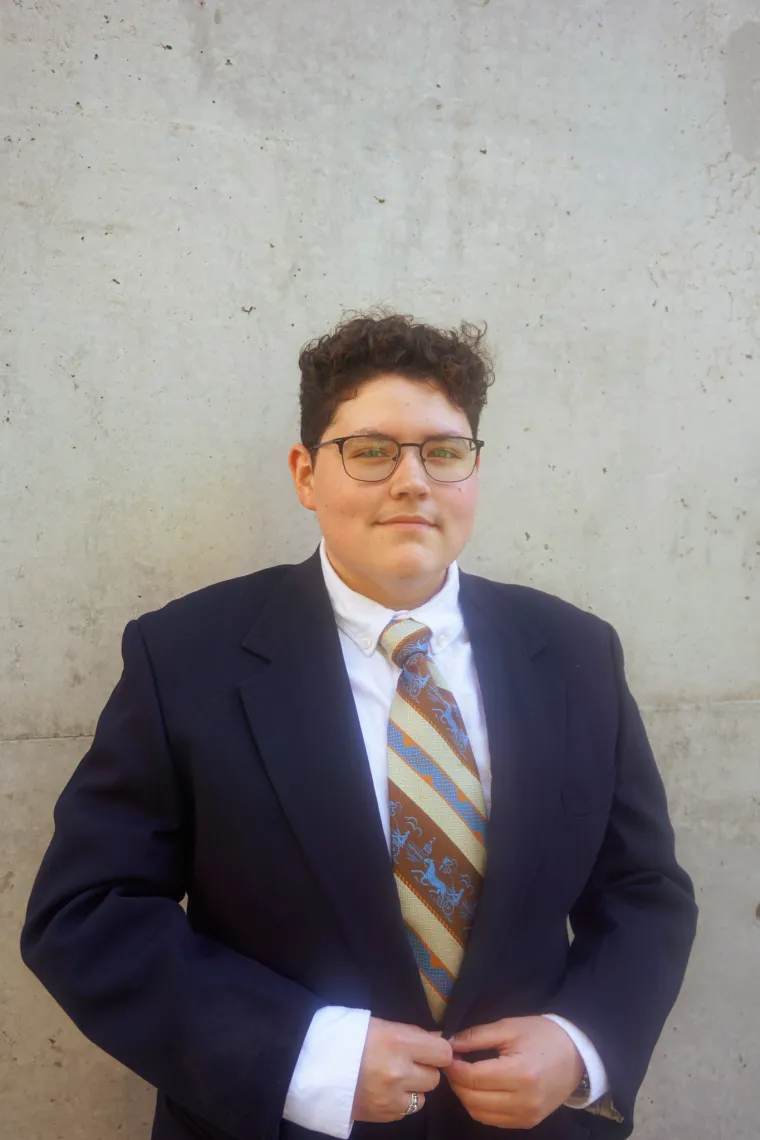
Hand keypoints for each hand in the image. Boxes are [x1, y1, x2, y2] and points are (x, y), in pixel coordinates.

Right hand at [351, 1016, 452, 1122]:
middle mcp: (398, 1072)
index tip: (431, 1049)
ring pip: (423, 1097)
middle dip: (424, 1069)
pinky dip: (399, 1102)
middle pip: (434, 1077)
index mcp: (398, 1042)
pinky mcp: (382, 1115)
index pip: (443, 1052)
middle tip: (408, 1062)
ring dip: (413, 1088)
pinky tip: (382, 1090)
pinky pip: (405, 1111)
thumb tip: (437, 1038)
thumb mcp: (379, 1024)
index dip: (439, 1051)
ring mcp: (391, 1098)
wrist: (312, 1065)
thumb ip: (411, 1033)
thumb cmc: (346, 1036)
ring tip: (393, 1077)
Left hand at [446, 1016, 583, 1128]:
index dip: (454, 1068)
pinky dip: (480, 1107)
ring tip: (464, 1076)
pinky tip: (480, 1089)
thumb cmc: (543, 1035)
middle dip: (456, 1082)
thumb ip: (476, 1036)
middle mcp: (523, 1101)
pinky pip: (493, 1120)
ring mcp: (527, 1116)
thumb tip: (449, 1044)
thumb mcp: (509, 1027)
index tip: (447, 1056)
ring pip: (479, 1113)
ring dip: (465, 1096)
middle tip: (453, 1065)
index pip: (472, 1078)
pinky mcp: (528, 1122)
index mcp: (519, 1073)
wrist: (577, 1054)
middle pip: (473, 1098)